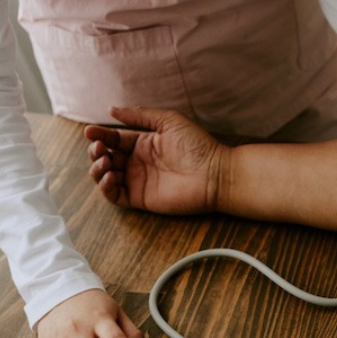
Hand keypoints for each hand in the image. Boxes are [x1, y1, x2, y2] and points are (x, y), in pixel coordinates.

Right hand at [85, 107, 229, 214]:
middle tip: (100, 147)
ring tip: (105, 161)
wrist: (215, 174)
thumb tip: (111, 109)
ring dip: (97, 168)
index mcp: (144, 143)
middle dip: (96, 151)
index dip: (100, 135)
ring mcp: (139, 181)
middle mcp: (139, 162)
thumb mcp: (168, 121)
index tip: (91, 131)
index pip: (114, 138)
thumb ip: (139, 116)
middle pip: (105, 156)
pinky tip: (110, 176)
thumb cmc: (198, 146)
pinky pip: (115, 196)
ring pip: (105, 176)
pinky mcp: (142, 199)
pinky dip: (105, 187)